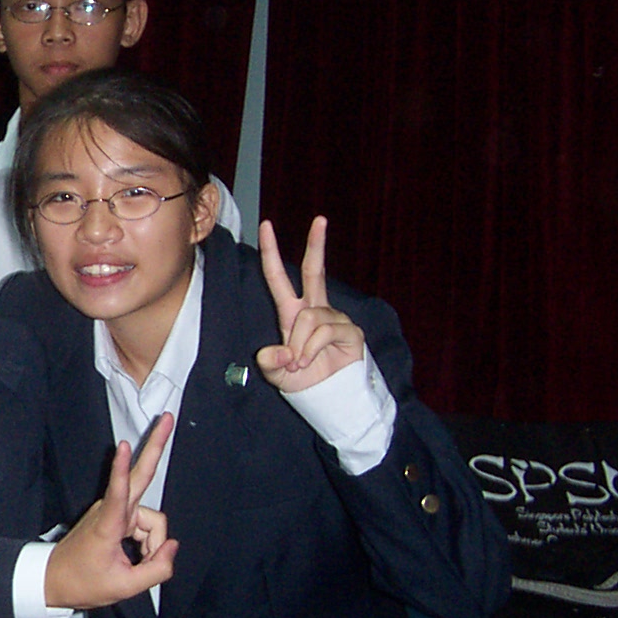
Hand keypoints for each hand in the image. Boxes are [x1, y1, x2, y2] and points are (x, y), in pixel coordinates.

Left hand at [45, 415, 177, 608]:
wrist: (54, 580)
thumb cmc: (84, 583)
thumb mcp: (124, 587)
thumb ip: (156, 569)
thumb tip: (172, 546)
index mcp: (108, 525)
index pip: (118, 492)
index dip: (121, 470)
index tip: (123, 446)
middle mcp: (112, 510)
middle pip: (140, 474)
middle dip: (155, 445)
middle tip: (168, 416)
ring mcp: (115, 510)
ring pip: (152, 520)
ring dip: (153, 544)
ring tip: (136, 565)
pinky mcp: (117, 515)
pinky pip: (145, 525)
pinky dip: (147, 543)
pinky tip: (136, 557)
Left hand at [255, 217, 365, 391]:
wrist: (329, 399)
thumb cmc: (303, 381)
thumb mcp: (278, 374)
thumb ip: (271, 363)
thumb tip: (277, 351)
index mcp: (292, 313)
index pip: (279, 278)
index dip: (272, 252)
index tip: (266, 226)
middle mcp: (314, 310)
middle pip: (314, 271)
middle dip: (316, 244)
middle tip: (320, 218)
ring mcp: (334, 318)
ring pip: (309, 318)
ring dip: (300, 344)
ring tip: (301, 362)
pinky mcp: (350, 330)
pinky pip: (324, 331)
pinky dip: (313, 348)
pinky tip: (314, 361)